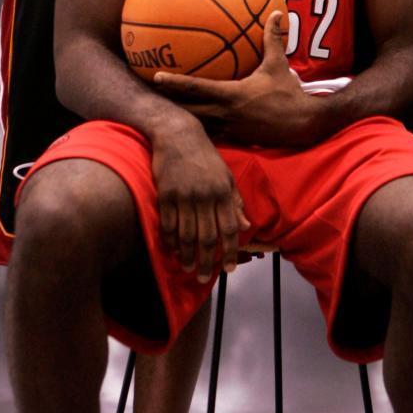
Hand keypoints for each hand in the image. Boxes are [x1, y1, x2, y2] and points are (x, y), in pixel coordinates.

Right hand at [151, 121, 250, 279]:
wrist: (178, 134)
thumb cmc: (205, 157)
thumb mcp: (226, 176)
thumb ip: (235, 202)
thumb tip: (246, 226)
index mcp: (223, 192)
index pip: (229, 229)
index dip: (229, 251)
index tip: (228, 269)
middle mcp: (205, 195)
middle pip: (206, 237)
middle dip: (206, 261)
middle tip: (204, 278)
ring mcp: (184, 195)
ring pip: (186, 234)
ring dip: (187, 255)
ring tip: (187, 268)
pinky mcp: (165, 194)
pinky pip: (168, 224)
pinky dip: (170, 240)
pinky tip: (173, 249)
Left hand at [154, 12, 320, 146]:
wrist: (304, 125)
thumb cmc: (289, 94)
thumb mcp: (280, 65)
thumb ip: (273, 39)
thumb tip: (276, 13)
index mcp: (231, 95)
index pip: (196, 88)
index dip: (174, 83)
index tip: (156, 77)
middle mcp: (225, 113)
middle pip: (188, 110)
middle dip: (168, 104)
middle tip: (148, 96)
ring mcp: (229, 128)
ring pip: (198, 124)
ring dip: (181, 118)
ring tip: (162, 112)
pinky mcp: (235, 138)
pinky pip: (211, 132)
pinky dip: (198, 128)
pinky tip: (189, 126)